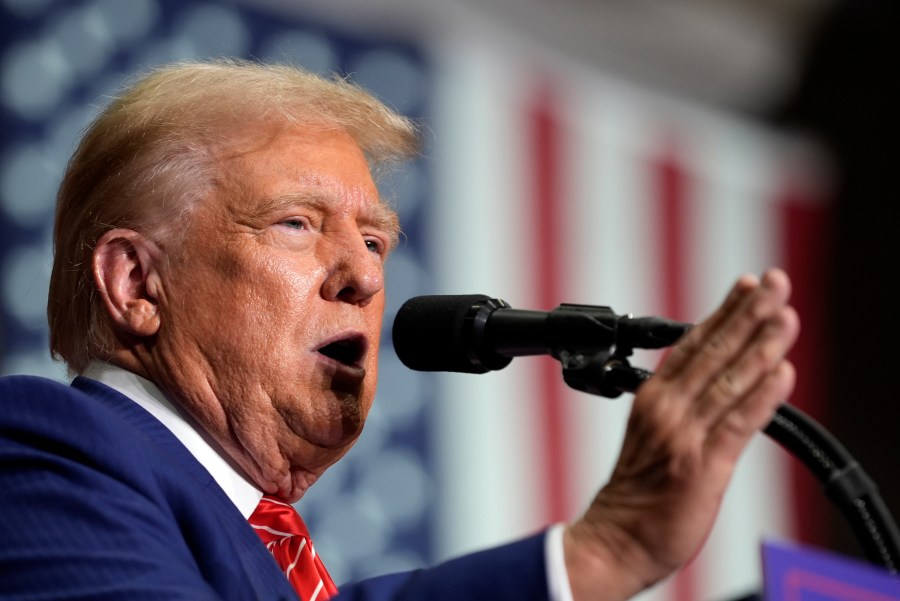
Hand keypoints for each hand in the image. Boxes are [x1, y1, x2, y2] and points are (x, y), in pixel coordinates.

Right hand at [563, 268, 799, 600]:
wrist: (618, 536)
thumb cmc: (637, 489)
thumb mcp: (653, 432)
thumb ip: (684, 402)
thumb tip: (719, 375)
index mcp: (653, 397)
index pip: (693, 343)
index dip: (724, 311)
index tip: (748, 284)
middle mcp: (667, 409)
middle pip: (713, 352)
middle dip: (748, 314)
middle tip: (775, 282)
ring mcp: (684, 435)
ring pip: (728, 381)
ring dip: (761, 346)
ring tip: (785, 316)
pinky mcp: (702, 466)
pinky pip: (737, 425)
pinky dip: (761, 397)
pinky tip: (781, 373)